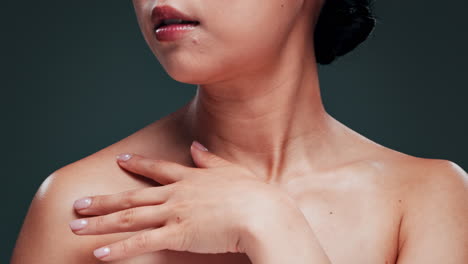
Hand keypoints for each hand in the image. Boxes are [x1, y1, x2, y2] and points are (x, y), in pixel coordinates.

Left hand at [69, 141, 294, 261]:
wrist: (262, 212)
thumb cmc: (253, 194)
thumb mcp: (230, 170)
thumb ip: (209, 159)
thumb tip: (196, 146)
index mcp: (190, 178)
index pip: (157, 169)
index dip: (138, 163)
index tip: (120, 159)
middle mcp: (176, 193)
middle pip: (132, 196)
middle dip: (103, 201)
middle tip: (78, 203)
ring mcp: (174, 213)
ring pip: (129, 218)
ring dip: (101, 223)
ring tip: (76, 226)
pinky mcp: (177, 234)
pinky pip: (142, 243)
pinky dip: (119, 248)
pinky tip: (98, 252)